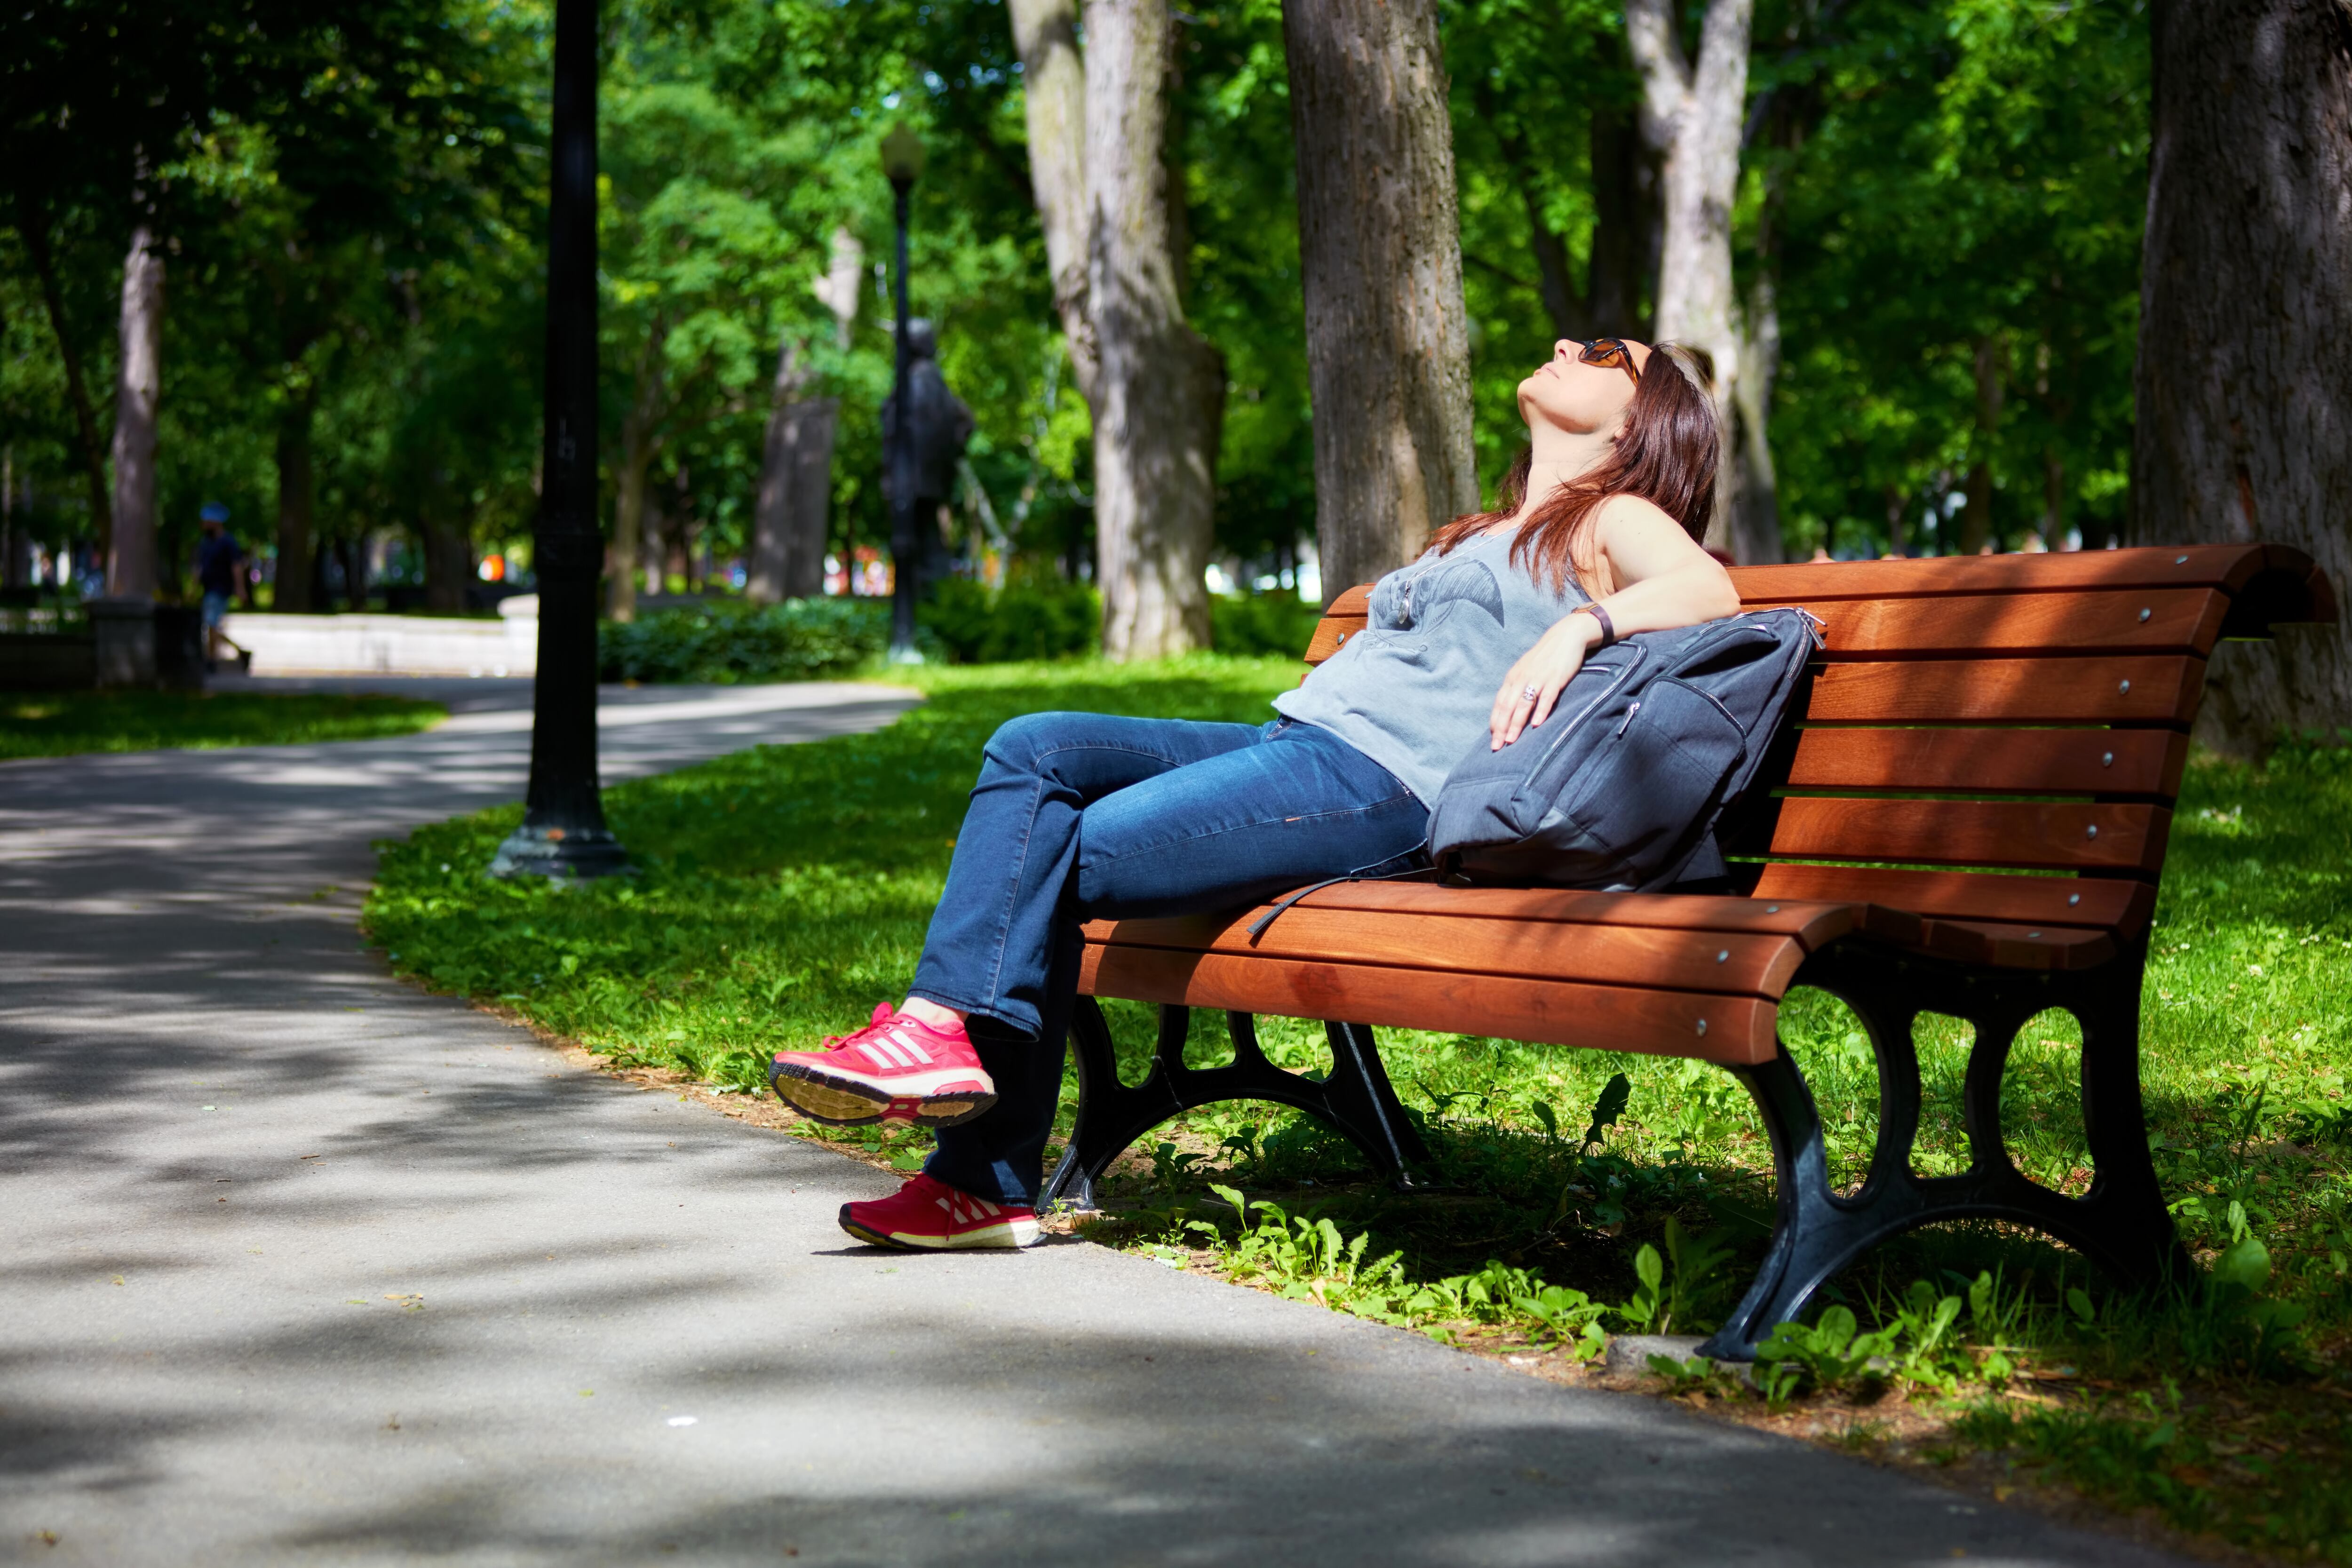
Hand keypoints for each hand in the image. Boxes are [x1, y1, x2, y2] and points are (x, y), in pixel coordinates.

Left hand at [1489, 611, 1601, 749]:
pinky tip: (1536, 724)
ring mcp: (1538, 678)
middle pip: (1508, 706)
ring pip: (1524, 704)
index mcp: (1513, 678)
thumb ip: (1518, 688)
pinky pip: (1546, 697)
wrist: (1566, 636)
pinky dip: (1540, 711)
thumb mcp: (1526, 670)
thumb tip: (1510, 710)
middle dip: (1501, 728)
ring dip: (1516, 723)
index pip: (1499, 703)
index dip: (1495, 722)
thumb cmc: (1545, 657)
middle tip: (1497, 746)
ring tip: (1511, 741)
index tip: (1492, 739)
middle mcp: (1522, 678)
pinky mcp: (1555, 678)